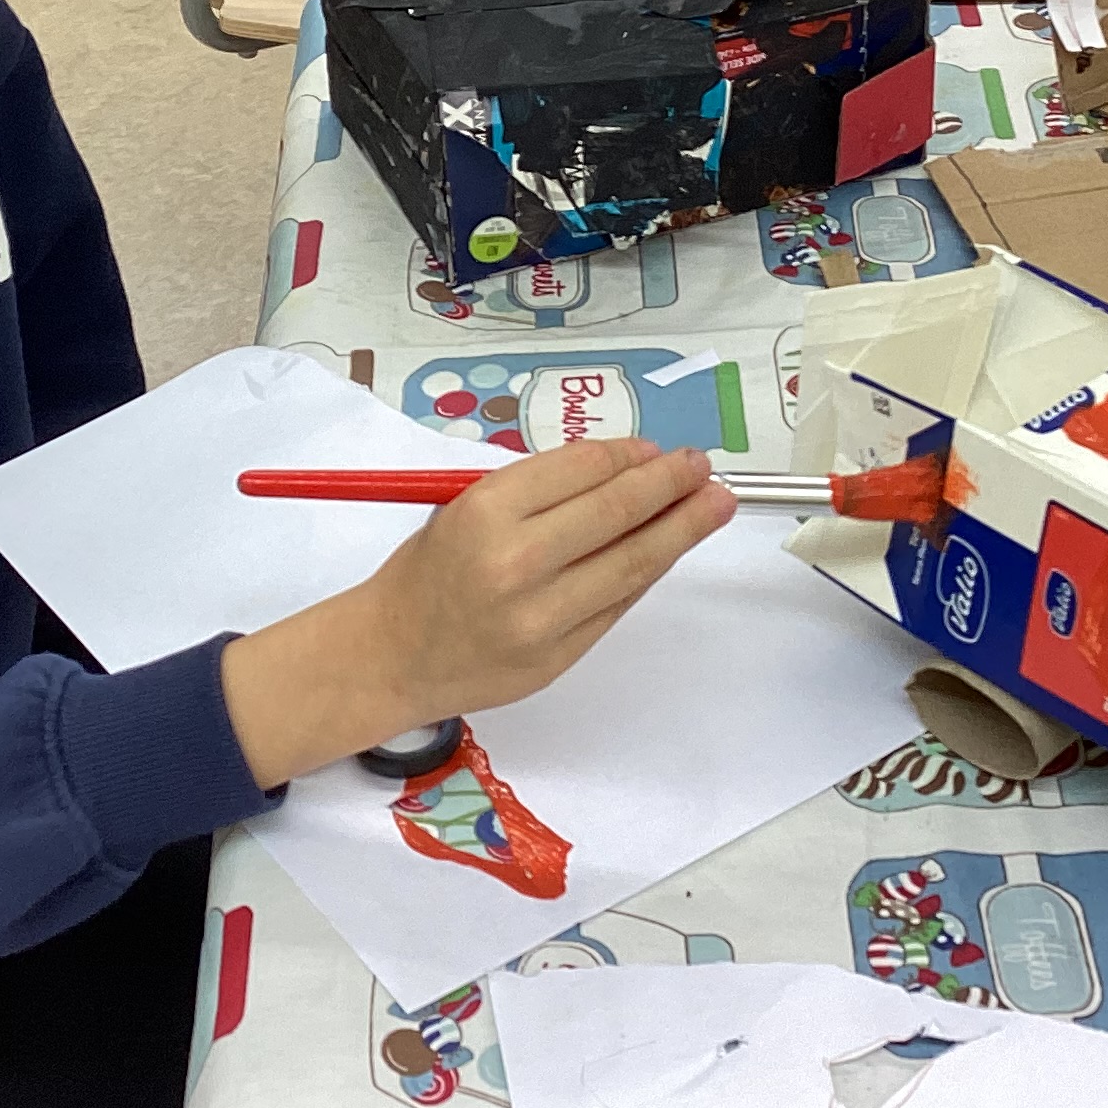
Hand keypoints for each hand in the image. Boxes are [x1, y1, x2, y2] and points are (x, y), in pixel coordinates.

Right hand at [220, 439, 734, 789]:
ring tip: (715, 504)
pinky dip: (647, 573)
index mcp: (487, 511)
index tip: (656, 449)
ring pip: (631, 563)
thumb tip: (625, 469)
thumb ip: (538, 491)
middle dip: (671, 484)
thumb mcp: (465, 507)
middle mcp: (517, 562)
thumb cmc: (426, 571)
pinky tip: (668, 550)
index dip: (629, 455)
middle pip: (617, 512)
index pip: (582, 469)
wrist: (391, 655)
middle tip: (704, 467)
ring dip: (681, 529)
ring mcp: (542, 617)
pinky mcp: (559, 657)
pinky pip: (617, 606)